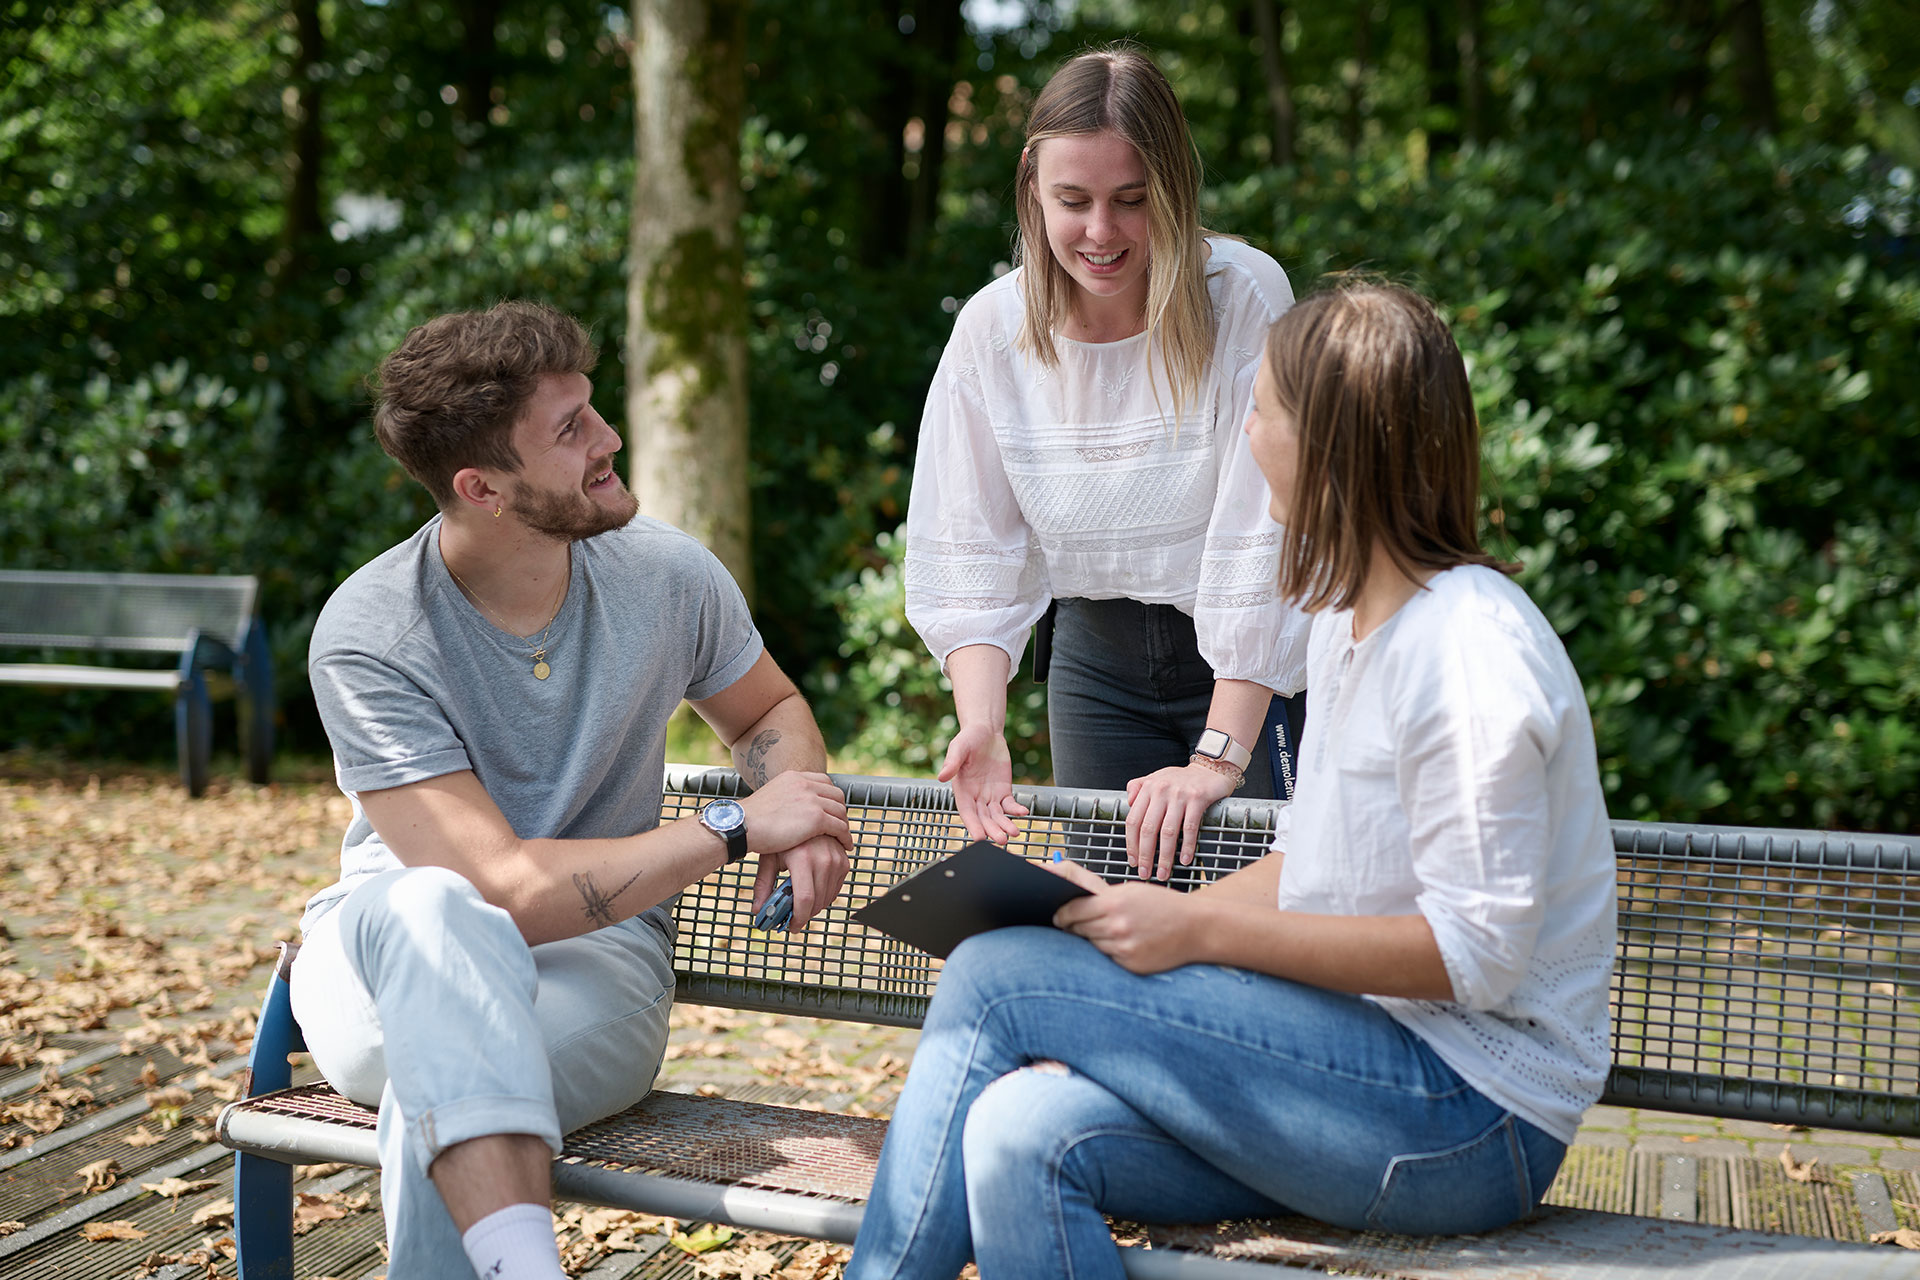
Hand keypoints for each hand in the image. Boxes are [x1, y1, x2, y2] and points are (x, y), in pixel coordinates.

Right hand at [737, 771, 851, 860]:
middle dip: (840, 810)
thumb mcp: (769, 799)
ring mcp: (812, 799)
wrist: (741, 826)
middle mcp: (805, 784)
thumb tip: (787, 810)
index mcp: (793, 777)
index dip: (830, 797)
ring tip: (843, 838)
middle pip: (836, 795)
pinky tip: (844, 845)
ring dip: (844, 825)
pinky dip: (845, 837)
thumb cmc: (749, 820)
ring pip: (840, 811)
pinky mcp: (816, 818)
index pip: (823, 782)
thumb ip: (784, 799)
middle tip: (840, 825)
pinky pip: (839, 827)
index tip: (832, 810)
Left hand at [757, 831, 849, 931]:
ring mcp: (836, 859)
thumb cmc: (780, 838)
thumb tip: (758, 911)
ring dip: (815, 907)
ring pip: (828, 897)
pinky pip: (836, 888)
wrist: (801, 816)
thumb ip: (764, 886)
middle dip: (805, 915)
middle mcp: (823, 858)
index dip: (798, 919)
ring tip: (801, 905)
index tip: (791, 927)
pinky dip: (825, 896)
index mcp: (803, 858)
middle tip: (793, 919)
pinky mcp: (843, 861)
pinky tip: (813, 893)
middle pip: (817, 902)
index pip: (804, 899)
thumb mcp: (769, 859)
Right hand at [938, 722, 1028, 843]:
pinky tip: (1023, 813)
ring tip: (1014, 833)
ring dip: (1005, 825)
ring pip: (997, 815)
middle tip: (1002, 840)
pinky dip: (1015, 810)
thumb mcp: (958, 747)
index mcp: (962, 789)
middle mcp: (975, 796)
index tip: (979, 838)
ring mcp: (990, 795)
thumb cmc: (968, 738)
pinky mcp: (1003, 791)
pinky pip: (1009, 804)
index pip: (967, 811)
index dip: (973, 824)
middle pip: (984, 818)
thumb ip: (952, 762)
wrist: (985, 731)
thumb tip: (941, 776)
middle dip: (992, 830)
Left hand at [1052, 863, 1205, 973]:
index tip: (1057, 917)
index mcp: (1113, 902)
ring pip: (1093, 944)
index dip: (1062, 915)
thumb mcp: (1132, 891)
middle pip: (1079, 929)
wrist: (1196, 927)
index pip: (1072, 911)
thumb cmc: (1163, 905)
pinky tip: (1125, 943)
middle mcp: (1116, 926)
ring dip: (1095, 939)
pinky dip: (1112, 951)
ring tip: (1110, 931)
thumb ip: (1103, 898)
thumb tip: (1073, 907)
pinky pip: (1109, 957)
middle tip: (1075, 925)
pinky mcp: (1130, 963)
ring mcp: (1123, 947)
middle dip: (1075, 927)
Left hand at [1123, 763, 1235, 881]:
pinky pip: (1190, 827)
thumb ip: (1138, 787)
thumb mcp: (1156, 777)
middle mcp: (1161, 791)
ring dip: (1164, 856)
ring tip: (1163, 872)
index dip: (1131, 843)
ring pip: (1168, 832)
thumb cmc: (1182, 778)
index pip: (1133, 820)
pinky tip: (1184, 860)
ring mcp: (1179, 795)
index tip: (1133, 860)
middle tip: (1145, 873)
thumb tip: (1128, 803)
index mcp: (1148, 788)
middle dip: (1145, 855)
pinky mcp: (1198, 799)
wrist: (1210, 768)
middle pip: (1147, 829)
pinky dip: (1187, 846)